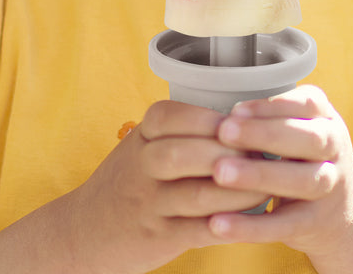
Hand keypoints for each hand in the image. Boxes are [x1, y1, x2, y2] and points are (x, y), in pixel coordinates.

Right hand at [59, 99, 268, 273]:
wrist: (85, 231)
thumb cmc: (128, 180)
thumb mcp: (142, 144)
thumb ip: (179, 129)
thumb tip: (242, 117)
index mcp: (140, 137)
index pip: (171, 115)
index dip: (208, 118)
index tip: (241, 120)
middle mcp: (141, 167)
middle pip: (185, 153)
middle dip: (229, 151)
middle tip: (263, 150)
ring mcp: (149, 204)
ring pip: (199, 194)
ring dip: (239, 190)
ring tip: (267, 184)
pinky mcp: (159, 238)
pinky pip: (200, 230)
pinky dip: (230, 223)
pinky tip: (252, 217)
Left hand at [207, 85, 352, 273]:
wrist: (340, 211)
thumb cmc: (301, 156)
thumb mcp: (298, 128)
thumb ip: (269, 116)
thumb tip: (215, 104)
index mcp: (326, 118)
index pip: (307, 104)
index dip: (272, 106)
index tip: (235, 109)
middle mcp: (335, 149)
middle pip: (309, 139)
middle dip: (265, 134)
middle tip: (223, 131)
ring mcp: (330, 188)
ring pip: (301, 181)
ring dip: (259, 175)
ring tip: (219, 173)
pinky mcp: (317, 224)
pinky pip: (284, 226)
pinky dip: (252, 227)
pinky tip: (219, 223)